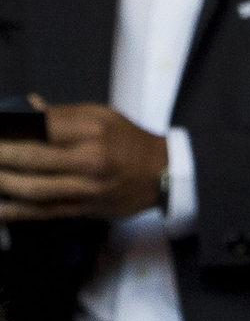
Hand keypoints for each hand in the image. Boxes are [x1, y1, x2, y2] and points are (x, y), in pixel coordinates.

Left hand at [0, 100, 167, 219]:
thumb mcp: (100, 115)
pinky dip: (19, 211)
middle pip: (32, 157)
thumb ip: (61, 114)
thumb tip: (26, 109)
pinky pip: (46, 211)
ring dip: (4, 183)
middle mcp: (88, 159)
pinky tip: (0, 208)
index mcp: (89, 129)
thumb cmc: (130, 141)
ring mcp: (86, 188)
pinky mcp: (85, 209)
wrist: (162, 174)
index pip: (38, 126)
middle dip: (1, 155)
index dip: (8, 128)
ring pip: (35, 188)